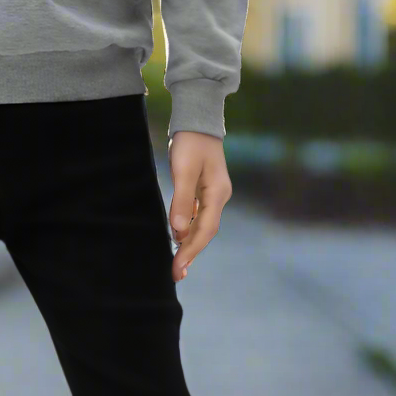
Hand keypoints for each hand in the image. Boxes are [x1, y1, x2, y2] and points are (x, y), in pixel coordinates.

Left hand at [167, 131, 232, 282]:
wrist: (197, 121)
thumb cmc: (190, 143)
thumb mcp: (184, 170)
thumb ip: (182, 200)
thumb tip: (178, 230)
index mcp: (217, 194)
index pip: (204, 230)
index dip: (190, 251)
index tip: (177, 268)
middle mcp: (219, 197)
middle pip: (204, 233)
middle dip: (190, 254)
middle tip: (176, 275)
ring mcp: (213, 195)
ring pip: (201, 227)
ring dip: (188, 246)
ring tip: (176, 265)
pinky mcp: (204, 192)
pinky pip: (196, 218)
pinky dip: (186, 232)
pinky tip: (177, 240)